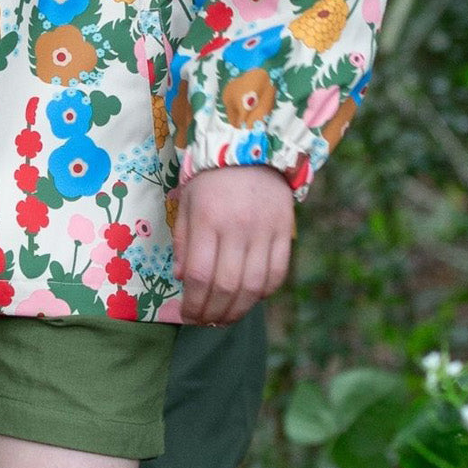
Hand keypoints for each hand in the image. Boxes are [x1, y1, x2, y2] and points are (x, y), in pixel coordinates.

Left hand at [173, 164, 293, 325]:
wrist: (252, 145)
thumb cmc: (211, 176)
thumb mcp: (187, 200)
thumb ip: (183, 240)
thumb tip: (183, 279)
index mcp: (208, 218)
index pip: (200, 274)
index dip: (193, 303)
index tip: (187, 315)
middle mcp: (237, 227)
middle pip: (227, 285)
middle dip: (213, 313)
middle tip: (204, 322)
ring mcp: (264, 230)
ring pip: (254, 285)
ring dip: (238, 310)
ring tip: (225, 318)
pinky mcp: (284, 231)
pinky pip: (278, 273)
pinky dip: (264, 292)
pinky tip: (250, 298)